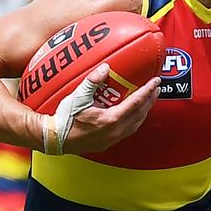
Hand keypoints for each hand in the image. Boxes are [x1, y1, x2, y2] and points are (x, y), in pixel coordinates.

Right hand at [44, 64, 160, 154]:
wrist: (55, 138)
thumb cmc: (65, 119)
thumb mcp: (78, 96)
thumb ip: (92, 81)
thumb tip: (105, 68)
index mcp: (111, 119)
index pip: (136, 102)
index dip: (148, 90)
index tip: (156, 81)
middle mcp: (115, 131)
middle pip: (140, 114)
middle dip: (150, 100)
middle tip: (156, 89)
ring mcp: (112, 139)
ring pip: (136, 124)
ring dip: (144, 111)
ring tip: (148, 101)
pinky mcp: (108, 143)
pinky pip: (128, 130)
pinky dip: (134, 120)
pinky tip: (132, 115)